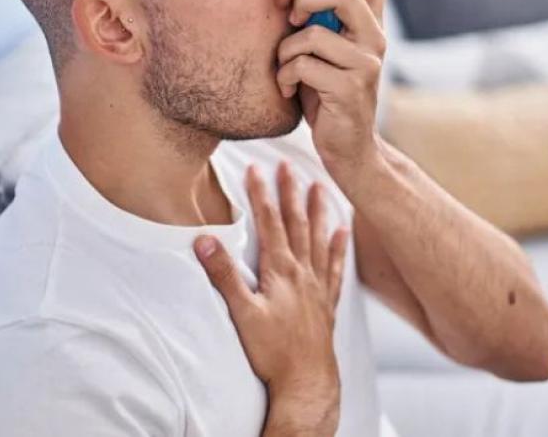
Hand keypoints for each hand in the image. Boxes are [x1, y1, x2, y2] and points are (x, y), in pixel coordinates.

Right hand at [194, 160, 349, 435]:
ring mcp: (318, 287)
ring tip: (321, 186)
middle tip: (289, 164)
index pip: (270, 222)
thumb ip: (224, 275)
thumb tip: (205, 240)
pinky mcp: (327, 303)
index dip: (262, 193)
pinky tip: (343, 232)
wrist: (307, 383)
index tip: (257, 167)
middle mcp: (302, 272)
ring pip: (319, 239)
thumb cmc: (273, 351)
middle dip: (290, 192)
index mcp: (281, 270)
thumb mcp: (242, 312)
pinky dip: (339, 246)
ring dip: (318, 210)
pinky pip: (335, 267)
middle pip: (296, 223)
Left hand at [277, 0, 390, 172]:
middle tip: (291, 18)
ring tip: (284, 68)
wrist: (348, 149)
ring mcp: (366, 64)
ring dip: (285, 51)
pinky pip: (303, 65)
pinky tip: (286, 89)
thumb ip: (319, 21)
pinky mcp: (350, 89)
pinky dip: (284, 75)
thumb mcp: (324, 52)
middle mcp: (374, 39)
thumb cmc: (326, 96)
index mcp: (370, 24)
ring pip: (312, 34)